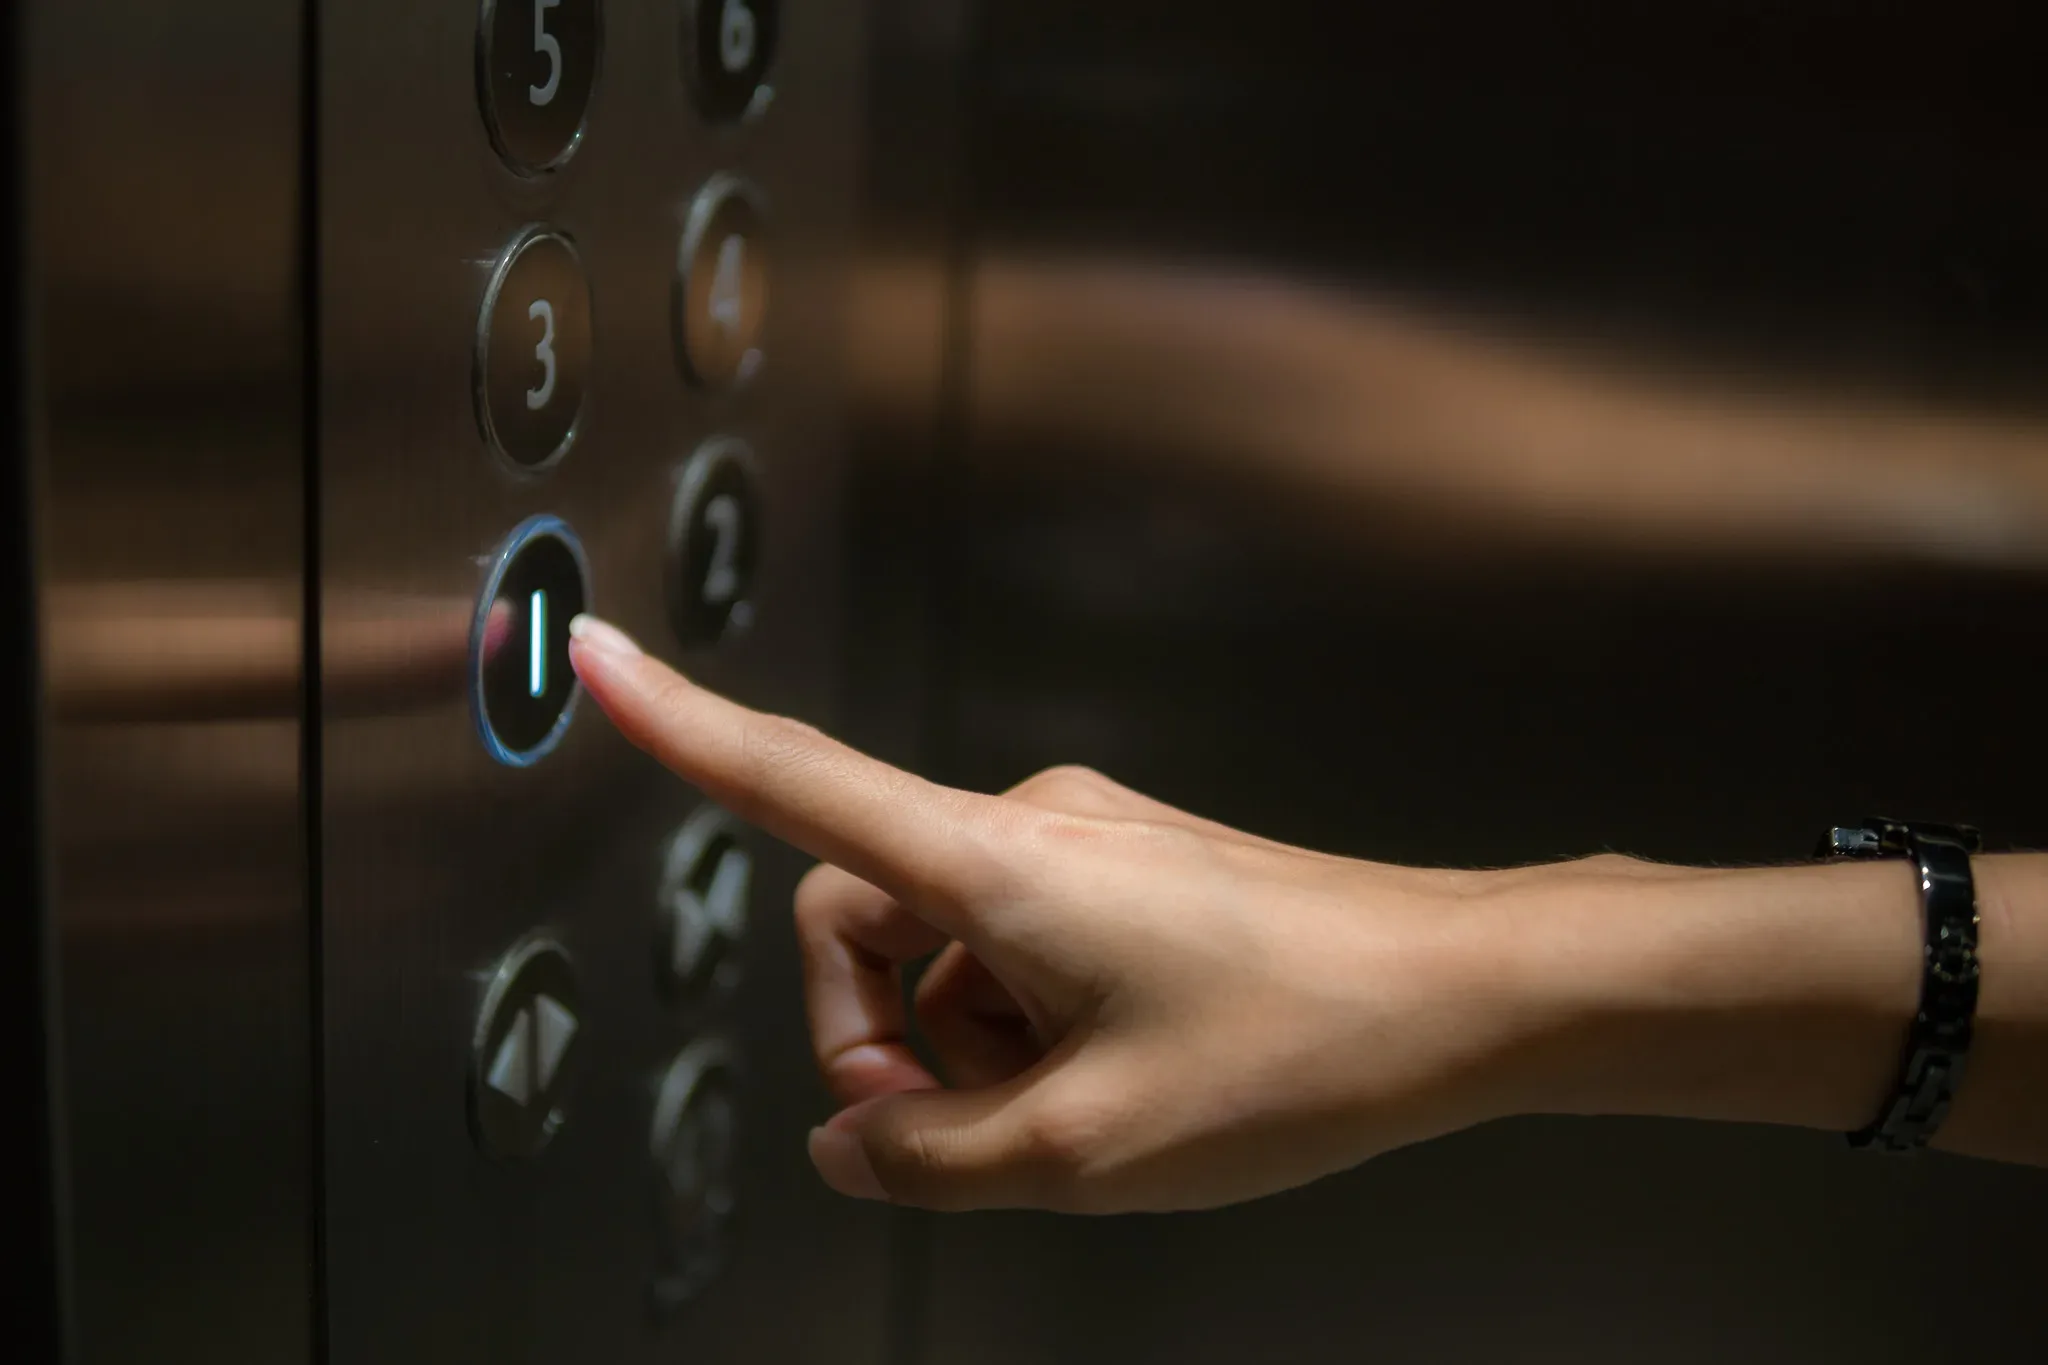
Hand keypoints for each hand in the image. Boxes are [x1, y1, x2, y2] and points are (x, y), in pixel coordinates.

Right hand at [566, 614, 1554, 1211]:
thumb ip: (929, 1160)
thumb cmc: (1300, 1046)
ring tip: (1074, 1112)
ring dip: (966, 1045)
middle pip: (857, 914)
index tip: (593, 653)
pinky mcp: (1124, 868)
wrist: (1461, 989)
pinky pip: (1017, 941)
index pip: (792, 779)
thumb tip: (851, 1146)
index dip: (677, 723)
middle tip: (960, 1135)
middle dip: (879, 1037)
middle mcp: (1027, 824)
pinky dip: (1024, 1022)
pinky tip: (1109, 1078)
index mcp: (994, 864)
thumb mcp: (1085, 1150)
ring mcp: (1082, 841)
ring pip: (944, 945)